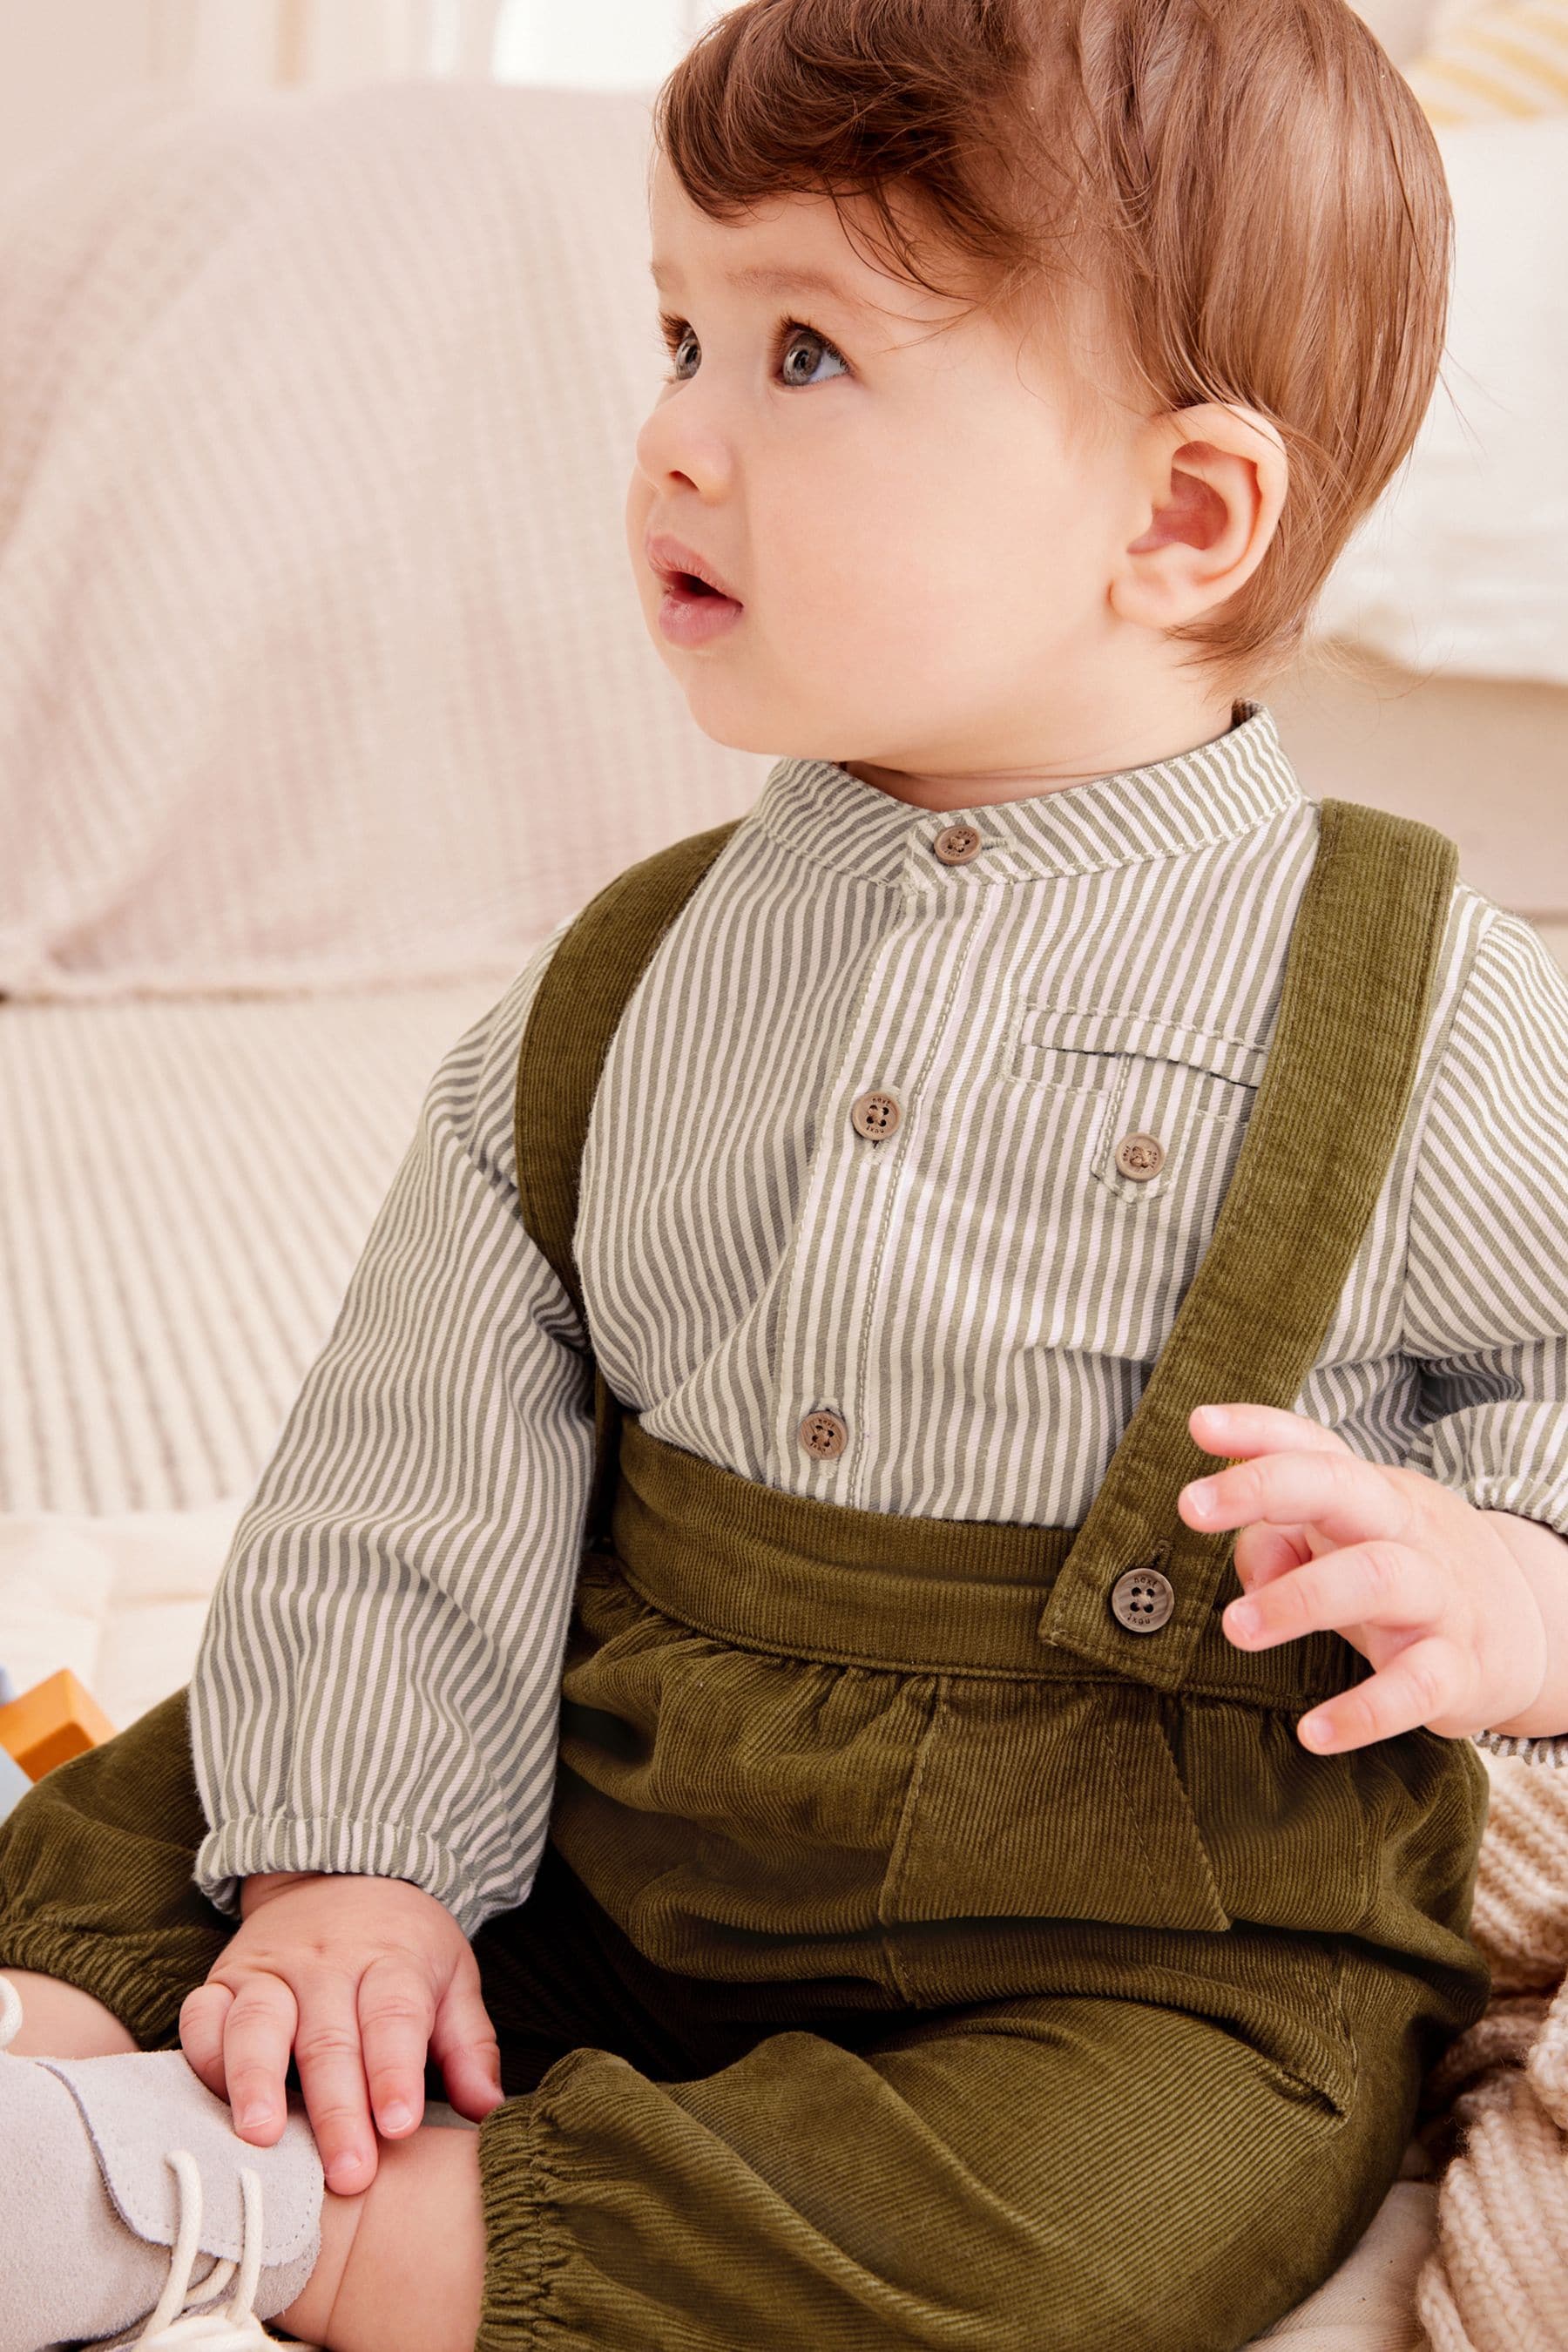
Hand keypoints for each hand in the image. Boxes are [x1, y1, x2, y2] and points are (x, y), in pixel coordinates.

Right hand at [179, 1871, 504, 2195]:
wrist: (339, 1873)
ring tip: (263, 2137)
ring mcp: (272, 1969)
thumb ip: (469, 2045)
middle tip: (346, 2173)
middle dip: (336, 2110)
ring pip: (258, 2024)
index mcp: (392, 1961)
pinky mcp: (225, 1978)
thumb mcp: (452, 1978)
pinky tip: (214, 2100)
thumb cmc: (403, 1948)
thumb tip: (486, 2107)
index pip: (395, 2018)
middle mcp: (328, 1963)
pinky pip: (203, 2015)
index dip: (395, 2073)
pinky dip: (203, 2056)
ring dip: (257, 2082)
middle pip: (329, 2039)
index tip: (399, 2127)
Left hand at [1178, 1402, 1549, 1754]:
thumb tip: (1247, 1571)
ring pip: (1376, 1577)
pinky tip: (1313, 1732)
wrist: (1525, 1629)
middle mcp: (1405, 1530)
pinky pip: (1415, 1688)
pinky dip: (1364, 1711)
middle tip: (1190, 1507)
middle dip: (1265, 1488)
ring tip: (1237, 1628)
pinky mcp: (1457, 1669)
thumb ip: (1276, 1543)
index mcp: (1369, 1493)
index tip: (1197, 1425)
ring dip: (1298, 1598)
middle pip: (1341, 1487)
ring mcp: (1437, 1597)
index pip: (1312, 1445)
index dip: (1256, 1429)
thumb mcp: (1340, 1546)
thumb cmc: (1400, 1576)